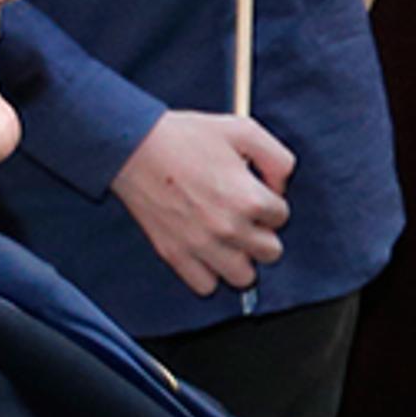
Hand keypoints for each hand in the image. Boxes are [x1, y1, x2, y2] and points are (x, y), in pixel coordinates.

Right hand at [110, 108, 295, 294]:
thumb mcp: (243, 130)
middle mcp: (229, 228)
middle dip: (263, 234)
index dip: (270, 202)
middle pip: (271, 252)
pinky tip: (206, 252)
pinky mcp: (175, 255)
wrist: (134, 146)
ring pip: (243, 277)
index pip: (281, 217)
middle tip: (246, 218)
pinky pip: (206, 286)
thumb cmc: (186, 136)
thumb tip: (281, 187)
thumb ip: (277, 158)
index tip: (254, 193)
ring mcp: (201, 245)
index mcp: (249, 198)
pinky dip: (209, 274)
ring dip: (241, 259)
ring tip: (229, 240)